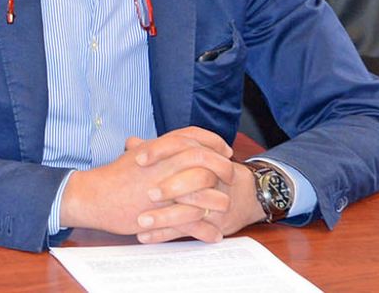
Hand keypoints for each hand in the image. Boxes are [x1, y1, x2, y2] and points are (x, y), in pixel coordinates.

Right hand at [60, 127, 234, 240]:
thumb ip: (152, 147)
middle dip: (222, 166)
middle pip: (204, 159)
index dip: (213, 141)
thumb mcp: (135, 154)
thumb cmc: (114, 177)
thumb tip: (158, 141)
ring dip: (219, 200)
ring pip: (204, 191)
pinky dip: (206, 230)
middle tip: (230, 174)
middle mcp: (165, 165)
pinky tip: (214, 235)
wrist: (95, 196)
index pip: (194, 136)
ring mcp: (165, 188)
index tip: (224, 149)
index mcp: (160, 149)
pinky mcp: (162, 213)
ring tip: (226, 206)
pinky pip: (193, 222)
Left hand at [131, 151, 265, 244]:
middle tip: (147, 193)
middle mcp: (213, 176)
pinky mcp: (214, 224)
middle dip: (170, 186)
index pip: (184, 145)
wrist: (247, 195)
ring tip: (140, 221)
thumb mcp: (189, 158)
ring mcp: (215, 202)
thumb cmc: (211, 173)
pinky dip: (165, 234)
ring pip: (191, 210)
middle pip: (196, 177)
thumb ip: (159, 151)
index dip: (161, 150)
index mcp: (204, 155)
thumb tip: (131, 143)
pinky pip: (189, 231)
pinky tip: (145, 236)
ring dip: (164, 217)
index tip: (139, 158)